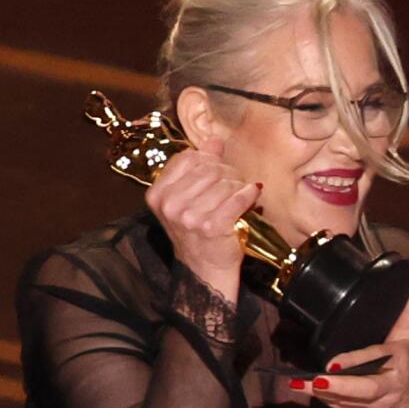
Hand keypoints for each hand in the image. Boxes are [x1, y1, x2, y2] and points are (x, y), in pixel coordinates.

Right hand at [145, 150, 258, 300]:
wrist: (205, 267)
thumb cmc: (198, 230)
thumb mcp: (189, 197)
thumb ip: (200, 166)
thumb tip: (214, 140)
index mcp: (158, 194)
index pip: (188, 158)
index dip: (209, 160)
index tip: (216, 172)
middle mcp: (170, 205)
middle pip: (209, 168)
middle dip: (227, 173)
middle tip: (233, 185)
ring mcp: (189, 217)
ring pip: (225, 182)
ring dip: (238, 186)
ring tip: (239, 196)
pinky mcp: (212, 226)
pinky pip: (238, 197)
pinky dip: (248, 195)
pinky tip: (251, 197)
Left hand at [303, 278, 408, 407]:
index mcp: (399, 362)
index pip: (376, 360)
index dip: (355, 362)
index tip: (333, 363)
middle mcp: (389, 385)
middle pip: (365, 389)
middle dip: (340, 387)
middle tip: (317, 381)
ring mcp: (375, 403)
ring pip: (348, 401)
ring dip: (323, 394)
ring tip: (299, 384)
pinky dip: (325, 401)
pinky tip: (305, 391)